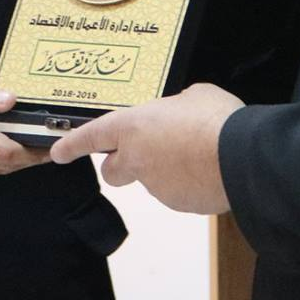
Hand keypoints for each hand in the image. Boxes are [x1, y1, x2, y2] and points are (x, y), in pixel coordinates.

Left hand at [48, 83, 241, 213]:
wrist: (241, 157)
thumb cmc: (215, 121)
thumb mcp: (193, 96)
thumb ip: (175, 107)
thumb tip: (179, 115)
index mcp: (133, 127)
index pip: (91, 136)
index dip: (71, 145)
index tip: (58, 153)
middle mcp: (137, 159)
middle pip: (112, 172)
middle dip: (121, 165)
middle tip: (141, 154)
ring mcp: (156, 186)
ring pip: (150, 180)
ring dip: (165, 170)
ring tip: (196, 152)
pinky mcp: (178, 204)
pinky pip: (177, 192)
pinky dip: (187, 183)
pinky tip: (208, 168)